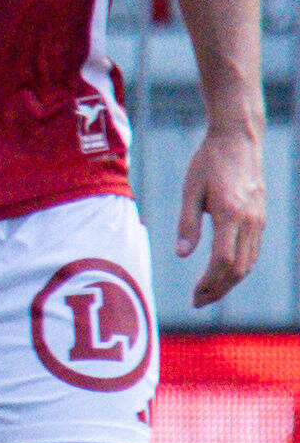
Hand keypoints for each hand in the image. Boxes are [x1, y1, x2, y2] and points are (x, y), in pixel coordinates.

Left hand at [179, 122, 266, 306]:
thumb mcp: (190, 190)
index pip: (223, 260)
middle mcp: (249, 220)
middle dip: (219, 289)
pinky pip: (253, 250)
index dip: (210, 283)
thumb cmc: (208, 162)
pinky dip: (239, 267)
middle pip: (238, 268)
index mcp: (229, 213)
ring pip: (249, 261)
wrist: (239, 141)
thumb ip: (187, 223)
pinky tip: (223, 273)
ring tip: (208, 292)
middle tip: (198, 302)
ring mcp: (259, 219)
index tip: (195, 296)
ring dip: (229, 281)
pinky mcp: (261, 217)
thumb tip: (181, 255)